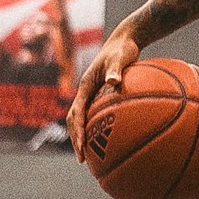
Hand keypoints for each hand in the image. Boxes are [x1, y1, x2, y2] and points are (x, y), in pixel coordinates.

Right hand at [66, 27, 139, 160]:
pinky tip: (108, 140)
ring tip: (90, 155)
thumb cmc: (123, 49)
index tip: (82, 147)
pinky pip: (95, 115)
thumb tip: (113, 82)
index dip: (78, 131)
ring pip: (82, 119)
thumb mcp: (120, 58)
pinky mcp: (100, 94)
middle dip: (76, 139)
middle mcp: (85, 91)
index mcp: (85, 86)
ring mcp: (91, 93)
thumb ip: (116, 70)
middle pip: (74, 120)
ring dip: (82, 136)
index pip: (77, 113)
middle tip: (83, 158)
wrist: (124, 40)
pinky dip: (96, 128)